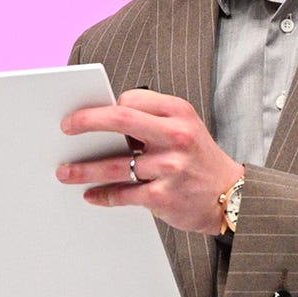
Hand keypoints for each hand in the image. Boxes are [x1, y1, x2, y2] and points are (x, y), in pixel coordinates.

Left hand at [54, 88, 243, 235]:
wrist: (233, 197)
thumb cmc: (200, 159)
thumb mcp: (185, 127)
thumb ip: (152, 120)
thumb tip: (102, 122)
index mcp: (178, 112)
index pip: (130, 100)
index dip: (104, 107)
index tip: (82, 115)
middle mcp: (175, 136)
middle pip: (120, 120)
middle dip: (86, 122)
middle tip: (65, 128)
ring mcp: (170, 167)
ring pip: (114, 165)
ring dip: (84, 169)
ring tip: (65, 171)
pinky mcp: (164, 196)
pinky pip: (124, 194)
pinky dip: (103, 195)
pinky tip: (91, 195)